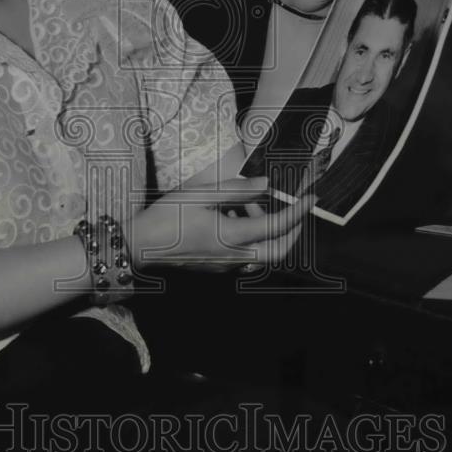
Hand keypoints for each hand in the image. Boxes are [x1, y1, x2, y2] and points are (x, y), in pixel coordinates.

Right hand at [130, 176, 312, 272]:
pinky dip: (251, 236)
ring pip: (263, 253)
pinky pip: (245, 254)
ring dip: (267, 231)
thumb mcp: (200, 194)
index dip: (298, 211)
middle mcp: (234, 256)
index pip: (277, 226)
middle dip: (293, 230)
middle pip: (279, 250)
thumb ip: (236, 189)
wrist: (139, 245)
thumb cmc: (166, 217)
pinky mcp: (216, 266)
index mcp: (232, 236)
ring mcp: (225, 264)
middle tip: (296, 208)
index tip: (312, 197)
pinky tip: (233, 216)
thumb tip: (267, 185)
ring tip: (249, 204)